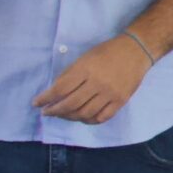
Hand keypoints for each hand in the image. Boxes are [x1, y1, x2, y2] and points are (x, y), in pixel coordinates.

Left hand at [33, 36, 151, 123]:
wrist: (136, 51)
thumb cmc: (107, 52)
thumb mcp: (85, 58)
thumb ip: (70, 74)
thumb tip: (54, 92)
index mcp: (86, 69)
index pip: (60, 88)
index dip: (46, 98)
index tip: (36, 103)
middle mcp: (97, 83)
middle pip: (71, 104)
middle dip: (55, 111)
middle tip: (47, 112)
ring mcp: (110, 94)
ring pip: (85, 114)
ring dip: (70, 117)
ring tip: (63, 115)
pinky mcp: (120, 101)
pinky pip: (101, 117)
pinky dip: (89, 120)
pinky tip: (82, 117)